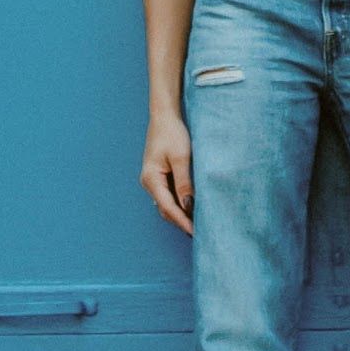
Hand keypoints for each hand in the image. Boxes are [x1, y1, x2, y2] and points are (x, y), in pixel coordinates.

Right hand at [140, 109, 194, 236]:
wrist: (164, 116)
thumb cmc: (172, 134)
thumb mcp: (181, 158)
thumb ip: (184, 184)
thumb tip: (188, 207)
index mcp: (151, 179)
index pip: (168, 207)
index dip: (183, 221)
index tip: (196, 233)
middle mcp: (149, 183)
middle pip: (165, 209)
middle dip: (181, 222)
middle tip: (200, 234)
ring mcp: (153, 180)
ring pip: (167, 204)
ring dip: (181, 215)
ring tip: (198, 224)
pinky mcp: (159, 176)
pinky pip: (169, 196)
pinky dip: (179, 204)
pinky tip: (192, 208)